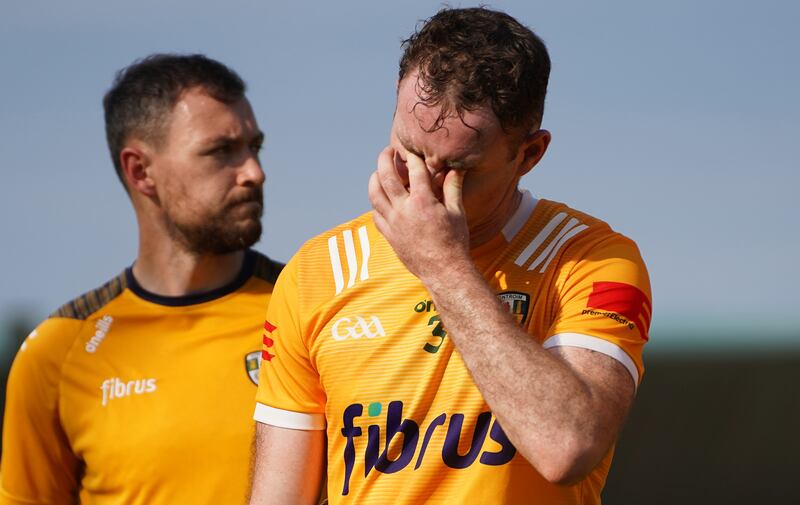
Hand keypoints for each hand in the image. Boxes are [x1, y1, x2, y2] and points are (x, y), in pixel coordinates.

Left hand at [368, 146, 470, 281]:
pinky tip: (380, 200)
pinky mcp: (389, 236)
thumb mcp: (457, 212)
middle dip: (385, 159)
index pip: (414, 169)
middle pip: (386, 177)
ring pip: (374, 195)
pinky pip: (376, 215)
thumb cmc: (455, 242)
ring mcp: (393, 223)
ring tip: (378, 172)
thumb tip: (456, 168)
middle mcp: (404, 210)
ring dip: (374, 179)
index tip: (411, 149)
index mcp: (423, 201)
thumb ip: (453, 187)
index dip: (412, 156)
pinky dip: (376, 204)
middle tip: (387, 151)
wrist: (444, 271)